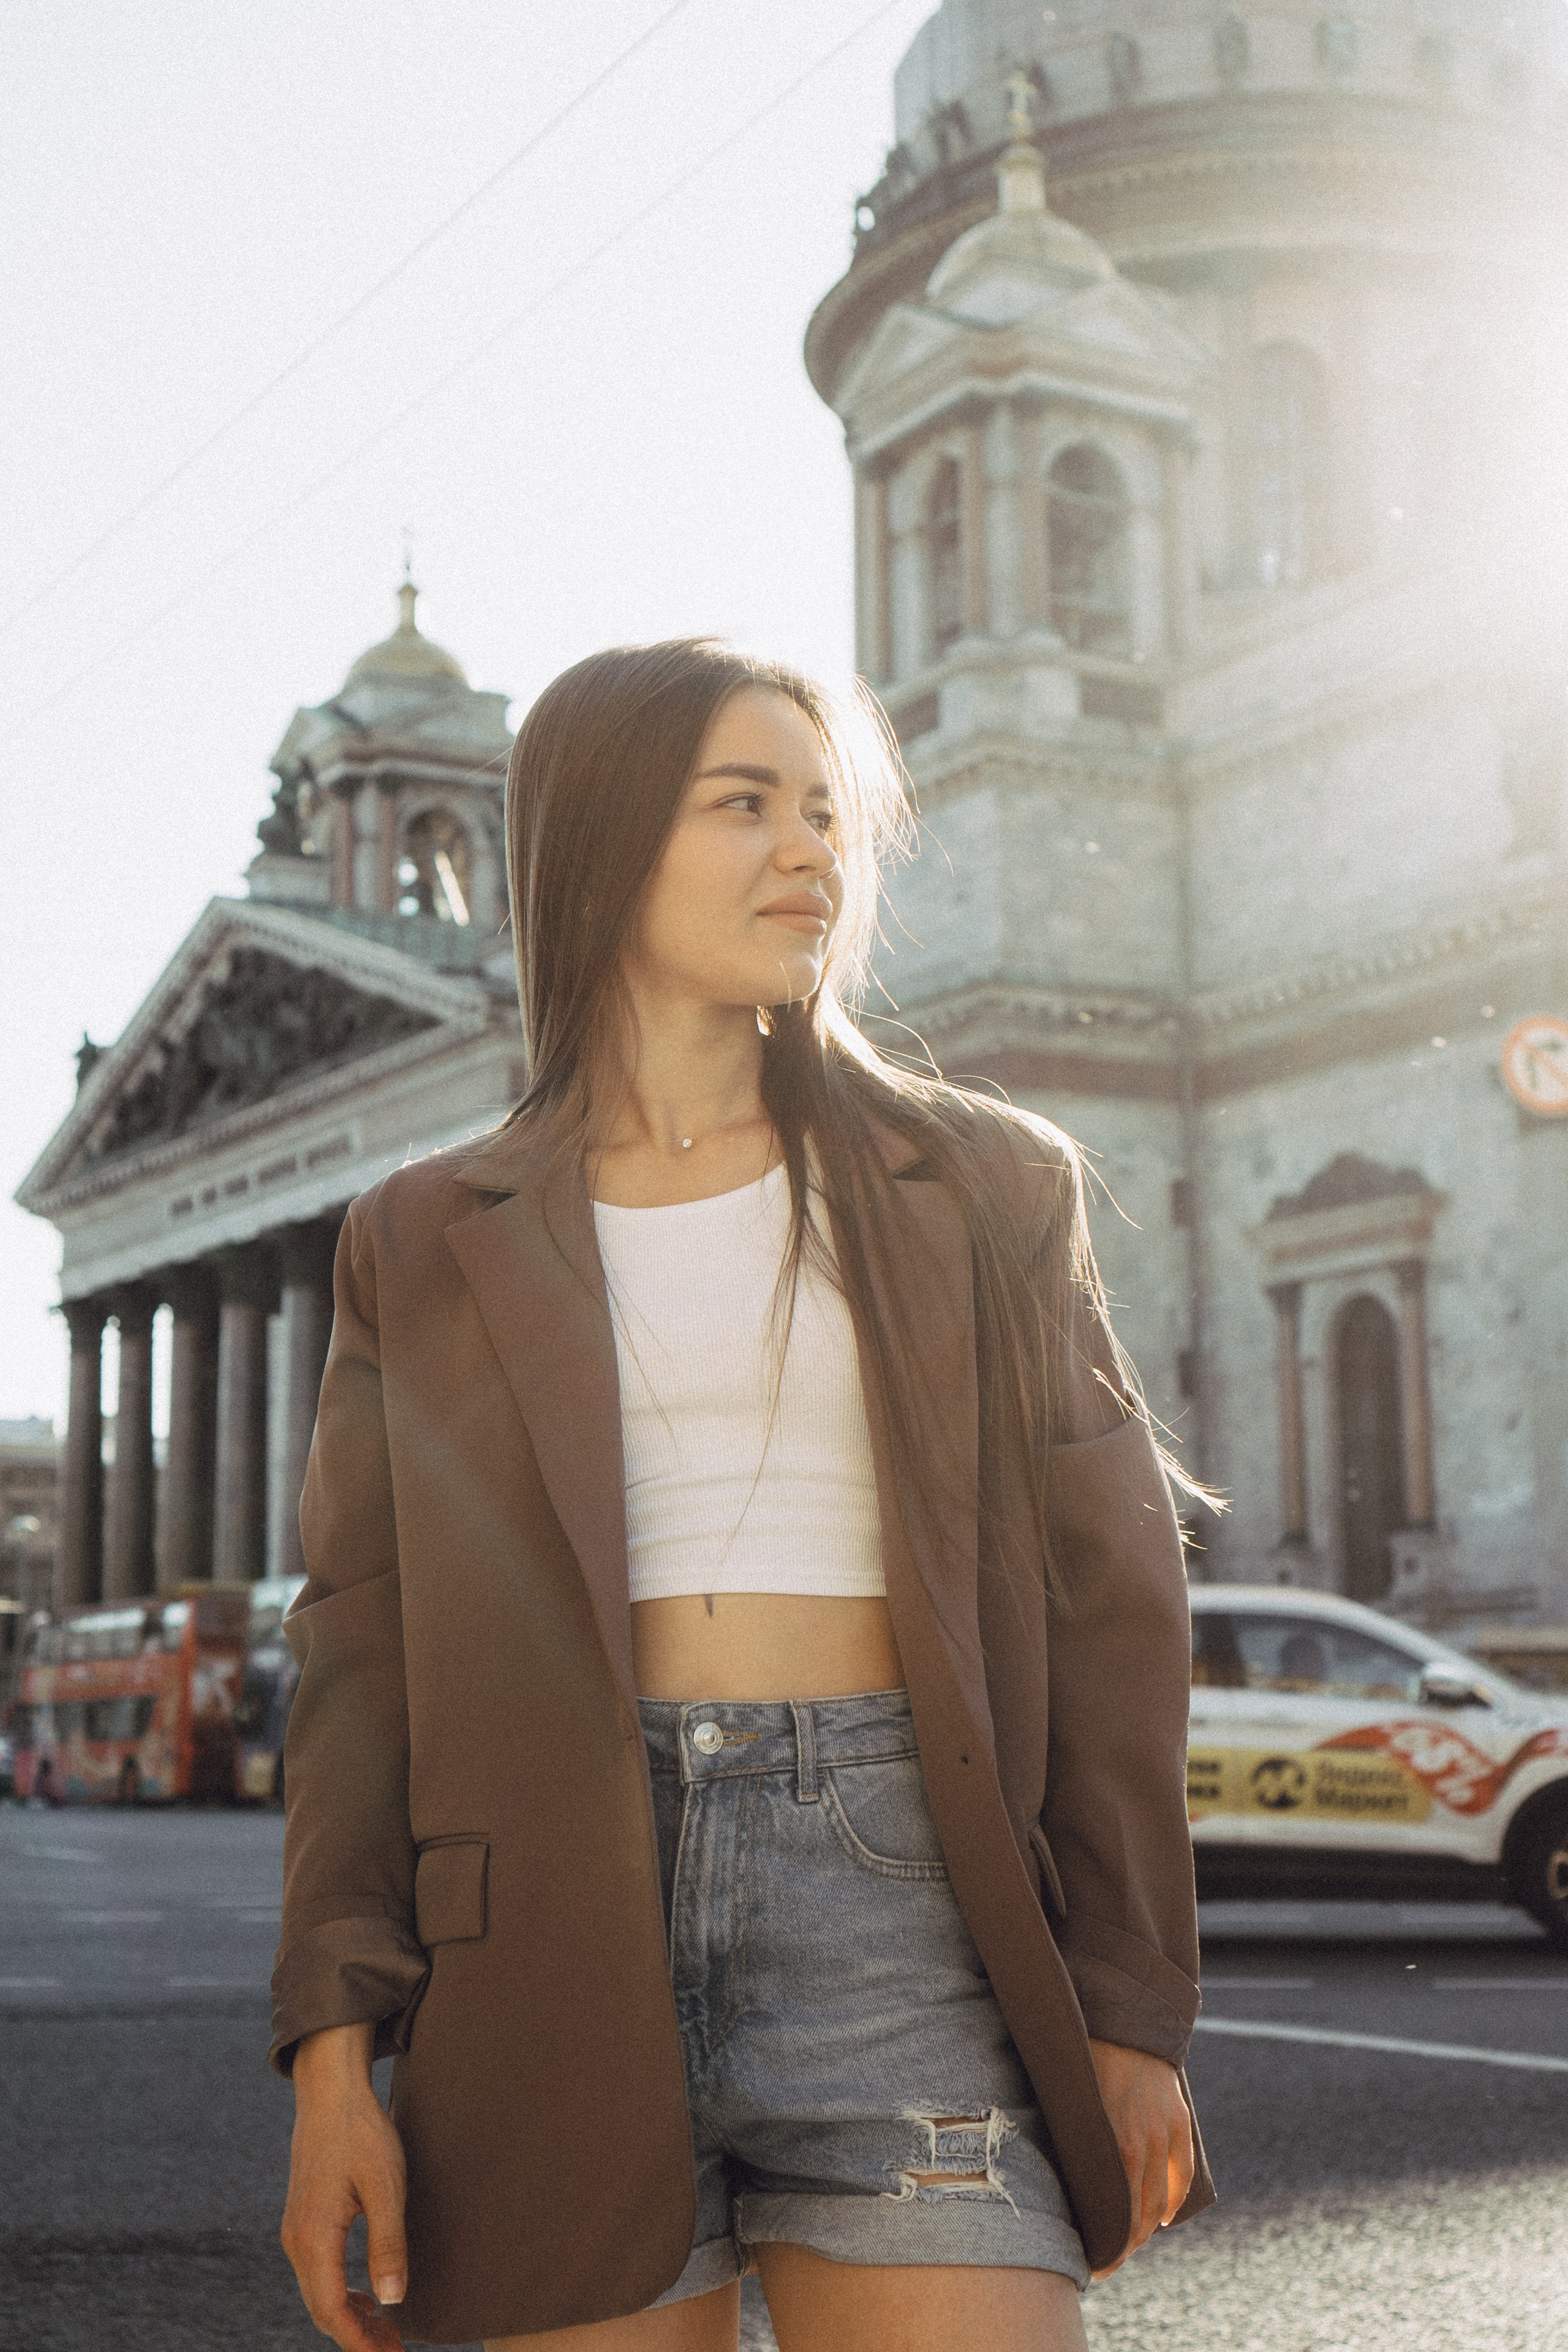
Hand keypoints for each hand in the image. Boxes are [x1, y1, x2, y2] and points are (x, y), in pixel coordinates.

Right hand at [281, 2023, 407, 2351]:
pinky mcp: (303, 2218)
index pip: (332, 2311)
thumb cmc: (361, 2133)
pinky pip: (317, 2271)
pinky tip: (366, 2293)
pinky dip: (341, 2292)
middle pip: (322, 2309)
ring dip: (349, 2315)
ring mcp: (295, 2230)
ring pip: (318, 2292)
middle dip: (356, 2335)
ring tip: (386, 2329)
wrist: (330, 2091)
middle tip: (394, 2348)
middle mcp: (296, 2240)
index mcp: (314, 2238)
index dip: (359, 2342)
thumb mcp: (386, 2187)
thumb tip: (392, 2302)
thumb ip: (388, 2245)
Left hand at [1086, 2038, 1193, 2277]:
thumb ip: (1068, 2144)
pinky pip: (1182, 2174)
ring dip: (1146, 2230)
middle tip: (1106, 2262)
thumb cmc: (1081, 2060)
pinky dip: (1173, 2201)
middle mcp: (1141, 2145)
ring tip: (1130, 2244)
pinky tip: (1162, 2218)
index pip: (1114, 2217)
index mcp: (1111, 2145)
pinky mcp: (1179, 2122)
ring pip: (1159, 2202)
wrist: (1122, 2017)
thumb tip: (1050, 2184)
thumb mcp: (1068, 2105)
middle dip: (1122, 2248)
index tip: (1091, 2267)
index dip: (1105, 2249)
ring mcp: (1163, 2135)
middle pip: (1138, 2217)